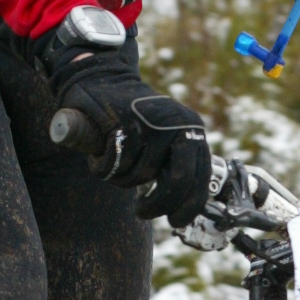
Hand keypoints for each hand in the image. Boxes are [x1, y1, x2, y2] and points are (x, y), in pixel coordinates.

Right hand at [38, 32, 211, 227]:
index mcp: (193, 130)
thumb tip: (185, 206)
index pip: (200, 178)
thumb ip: (176, 163)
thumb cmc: (133, 118)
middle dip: (157, 205)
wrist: (101, 76)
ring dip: (121, 178)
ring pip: (139, 176)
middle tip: (142, 213)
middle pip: (177, 182)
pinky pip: (114, 165)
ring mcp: (151, 123)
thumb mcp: (164, 138)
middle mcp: (178, 125)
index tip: (176, 222)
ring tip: (113, 162)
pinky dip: (102, 167)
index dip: (189, 205)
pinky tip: (99, 153)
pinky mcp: (123, 122)